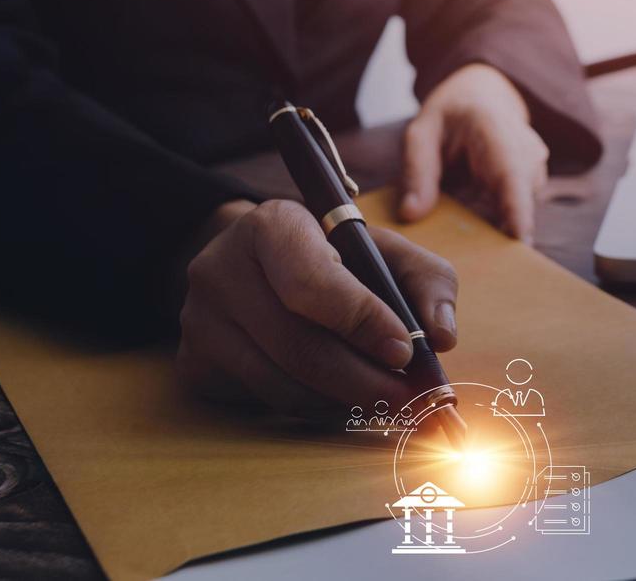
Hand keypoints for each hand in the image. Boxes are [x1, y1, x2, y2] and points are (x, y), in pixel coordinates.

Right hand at [176, 199, 457, 417]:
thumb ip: (426, 281)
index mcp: (272, 226)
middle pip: (298, 345)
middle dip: (364, 380)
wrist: (256, 264)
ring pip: (281, 384)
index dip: (361, 321)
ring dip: (343, 403)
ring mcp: (200, 320)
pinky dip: (312, 409)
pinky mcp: (194, 363)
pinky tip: (342, 400)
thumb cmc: (332, 256)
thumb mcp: (384, 249)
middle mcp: (222, 269)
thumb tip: (441, 336)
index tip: (404, 352)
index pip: (311, 283)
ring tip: (385, 402)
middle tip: (410, 400)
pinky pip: (262, 402)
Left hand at [398, 63, 548, 241]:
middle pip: (519, 200)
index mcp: (494, 129)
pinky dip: (495, 218)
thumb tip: (412, 213)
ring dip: (491, 223)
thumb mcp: (421, 134)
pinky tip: (474, 213)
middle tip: (466, 249)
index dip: (518, 208)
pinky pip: (516, 211)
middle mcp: (525, 148)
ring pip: (518, 210)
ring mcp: (535, 167)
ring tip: (463, 218)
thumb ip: (417, 172)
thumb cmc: (451, 115)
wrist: (482, 97)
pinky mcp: (533, 184)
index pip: (511, 173)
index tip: (519, 239)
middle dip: (496, 230)